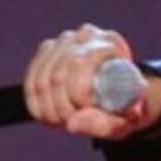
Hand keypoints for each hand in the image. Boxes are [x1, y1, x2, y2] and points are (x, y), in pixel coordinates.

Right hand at [23, 23, 160, 138]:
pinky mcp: (47, 51)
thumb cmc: (128, 105)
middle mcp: (86, 36)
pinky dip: (36, 103)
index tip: (86, 111)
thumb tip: (71, 123)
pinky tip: (48, 114)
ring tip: (64, 120)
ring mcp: (64, 41)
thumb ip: (105, 124)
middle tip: (73, 121)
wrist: (123, 93)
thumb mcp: (127, 119)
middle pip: (58, 75)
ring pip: (41, 80)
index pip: (81, 62)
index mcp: (111, 44)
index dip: (77, 93)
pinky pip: (31, 80)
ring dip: (49, 108)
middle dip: (61, 106)